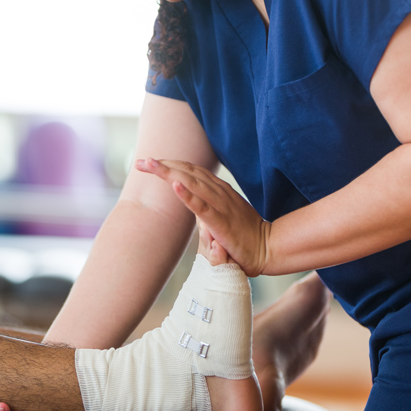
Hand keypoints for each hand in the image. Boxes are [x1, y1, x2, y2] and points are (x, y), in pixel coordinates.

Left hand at [136, 158, 270, 275]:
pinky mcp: (221, 222)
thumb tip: (188, 198)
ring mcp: (221, 206)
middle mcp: (219, 192)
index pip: (191, 170)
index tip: (150, 162)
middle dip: (163, 165)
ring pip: (192, 183)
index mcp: (218, 189)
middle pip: (188, 172)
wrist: (268, 248)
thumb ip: (204, 205)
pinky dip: (187, 195)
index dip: (170, 164)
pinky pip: (202, 206)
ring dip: (169, 172)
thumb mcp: (220, 215)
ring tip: (150, 164)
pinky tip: (174, 185)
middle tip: (141, 161)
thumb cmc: (244, 235)